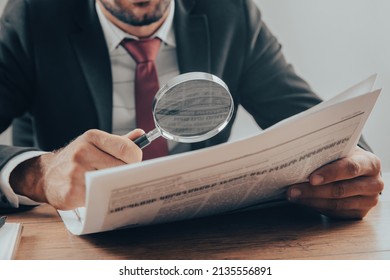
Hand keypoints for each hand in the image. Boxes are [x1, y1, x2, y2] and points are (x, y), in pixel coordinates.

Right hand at [10, 129, 143, 209]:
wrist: (47, 174)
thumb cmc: (78, 158)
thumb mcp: (95, 143)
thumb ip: (119, 142)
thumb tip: (141, 134)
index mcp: (92, 137)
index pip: (127, 149)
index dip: (136, 160)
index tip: (134, 165)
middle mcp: (82, 152)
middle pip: (122, 168)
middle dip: (127, 175)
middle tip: (126, 179)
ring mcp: (75, 173)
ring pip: (111, 183)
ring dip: (116, 187)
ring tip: (114, 186)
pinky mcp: (71, 193)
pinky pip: (98, 198)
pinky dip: (102, 198)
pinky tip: (99, 194)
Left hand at [287, 146, 383, 218]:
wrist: (360, 171)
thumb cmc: (346, 158)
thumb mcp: (342, 151)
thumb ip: (328, 153)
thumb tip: (299, 157)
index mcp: (370, 163)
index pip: (350, 168)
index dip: (330, 173)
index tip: (311, 178)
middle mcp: (374, 184)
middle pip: (341, 190)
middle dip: (313, 190)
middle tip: (293, 190)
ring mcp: (369, 201)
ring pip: (336, 204)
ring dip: (311, 201)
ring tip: (293, 195)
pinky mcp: (360, 213)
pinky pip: (335, 213)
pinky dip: (316, 207)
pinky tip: (303, 201)